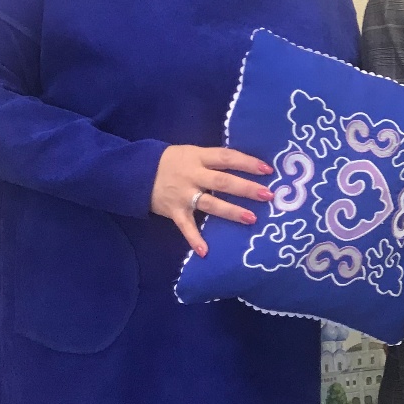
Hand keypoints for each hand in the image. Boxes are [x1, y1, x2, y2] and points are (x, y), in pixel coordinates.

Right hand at [150, 145, 273, 256]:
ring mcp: (183, 195)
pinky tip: (205, 251)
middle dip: (246, 189)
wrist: (136, 172)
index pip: (227, 157)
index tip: (268, 169)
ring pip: (210, 204)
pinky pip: (185, 226)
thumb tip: (247, 165)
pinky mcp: (174, 211)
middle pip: (223, 182)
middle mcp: (193, 176)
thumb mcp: (192, 152)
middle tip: (267, 195)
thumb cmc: (172, 161)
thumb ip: (214, 159)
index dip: (247, 162)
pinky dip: (194, 239)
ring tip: (251, 219)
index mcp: (198, 157)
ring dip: (231, 212)